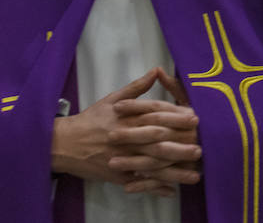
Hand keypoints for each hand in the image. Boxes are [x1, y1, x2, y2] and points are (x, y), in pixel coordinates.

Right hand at [51, 68, 200, 196]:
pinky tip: (171, 191)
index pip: (156, 117)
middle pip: (156, 143)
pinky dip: (154, 188)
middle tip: (200, 148)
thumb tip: (156, 71)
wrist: (63, 143)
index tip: (195, 118)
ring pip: (151, 166)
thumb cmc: (91, 119)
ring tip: (194, 174)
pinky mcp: (116, 175)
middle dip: (179, 147)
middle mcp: (126, 139)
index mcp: (127, 119)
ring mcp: (122, 159)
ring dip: (173, 171)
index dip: (176, 117)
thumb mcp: (112, 99)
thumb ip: (137, 87)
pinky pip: (138, 183)